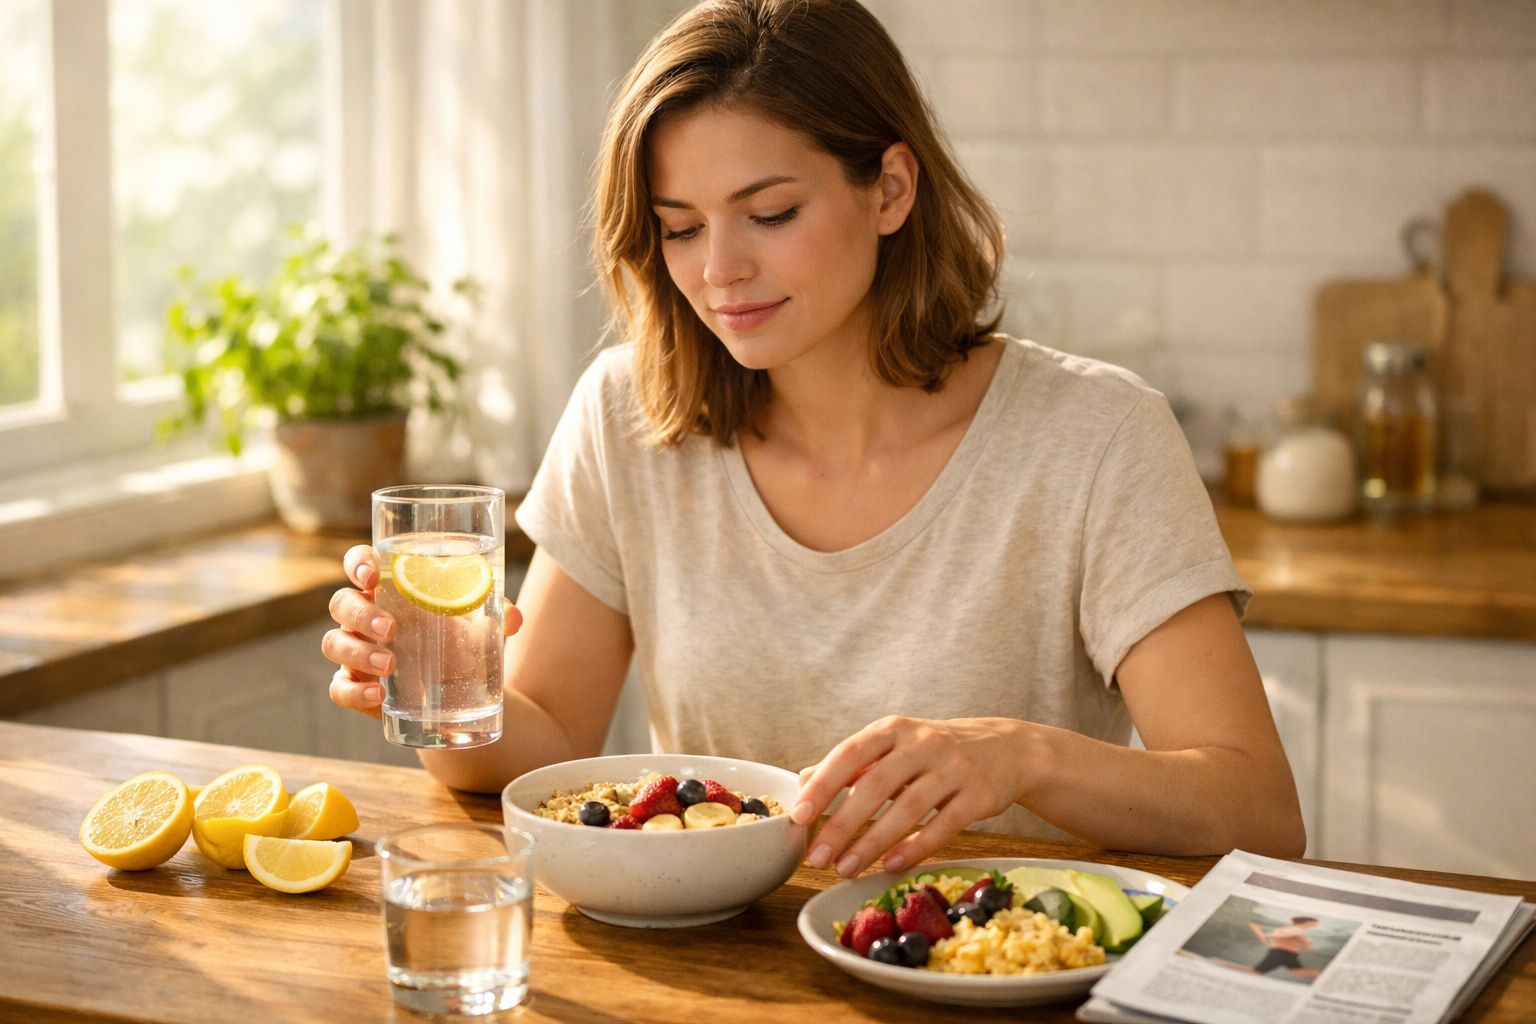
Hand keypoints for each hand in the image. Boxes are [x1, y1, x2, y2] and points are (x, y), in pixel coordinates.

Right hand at [321, 544, 523, 718]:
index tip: (370, 575)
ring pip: (334, 644)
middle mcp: (364, 617)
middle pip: (341, 604)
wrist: (460, 690)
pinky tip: (377, 695)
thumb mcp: (480, 626)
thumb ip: (498, 616)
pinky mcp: (356, 685)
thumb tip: (514, 619)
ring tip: (391, 665)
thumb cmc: (460, 641)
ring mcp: (355, 651)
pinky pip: (339, 688)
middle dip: (361, 614)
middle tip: (391, 628)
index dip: (358, 564)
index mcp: (389, 589)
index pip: (360, 564)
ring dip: (358, 652)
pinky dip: (354, 691)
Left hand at [791, 716, 1027, 877]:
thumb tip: (802, 781)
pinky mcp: (978, 794)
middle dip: (842, 824)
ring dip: (873, 843)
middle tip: (818, 858)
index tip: (799, 816)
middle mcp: (922, 743)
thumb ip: (851, 765)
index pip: (850, 754)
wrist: (1007, 748)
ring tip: (846, 869)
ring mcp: (953, 767)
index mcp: (893, 729)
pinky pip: (943, 825)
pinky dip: (915, 847)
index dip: (823, 785)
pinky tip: (890, 866)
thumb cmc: (936, 751)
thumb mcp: (894, 746)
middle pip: (875, 786)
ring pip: (908, 808)